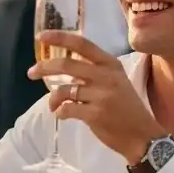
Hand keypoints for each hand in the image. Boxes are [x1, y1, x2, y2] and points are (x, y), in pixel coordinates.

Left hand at [29, 30, 164, 165]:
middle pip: (66, 65)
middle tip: (31, 73)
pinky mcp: (96, 114)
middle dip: (43, 68)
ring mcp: (102, 95)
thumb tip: (62, 65)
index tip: (41, 36)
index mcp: (110, 64)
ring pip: (63, 90)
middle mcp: (106, 76)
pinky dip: (60, 112)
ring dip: (52, 98)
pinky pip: (67, 109)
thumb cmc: (126, 108)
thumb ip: (94, 70)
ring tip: (52, 105)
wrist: (143, 136)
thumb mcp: (116, 81)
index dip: (60, 38)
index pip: (82, 44)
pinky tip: (62, 114)